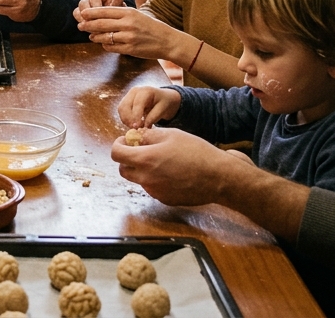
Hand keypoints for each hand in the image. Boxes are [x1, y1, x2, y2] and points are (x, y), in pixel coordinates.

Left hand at [74, 4, 184, 59]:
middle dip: (88, 25)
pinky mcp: (130, 49)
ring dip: (95, 37)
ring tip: (91, 36)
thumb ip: (121, 12)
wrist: (167, 41)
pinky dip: (105, 45)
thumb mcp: (137, 14)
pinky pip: (111, 47)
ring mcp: (129, 38)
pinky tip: (104, 43)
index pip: (105, 11)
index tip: (82, 14)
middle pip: (101, 24)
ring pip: (104, 37)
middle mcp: (128, 24)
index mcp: (129, 13)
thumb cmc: (151, 26)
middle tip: (80, 26)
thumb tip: (101, 12)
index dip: (91, 13)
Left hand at [110, 127, 249, 205]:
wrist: (218, 177)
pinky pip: (153, 188)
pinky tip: (172, 173)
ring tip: (162, 161)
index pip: (116, 154)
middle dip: (128, 159)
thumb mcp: (171, 135)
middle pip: (123, 169)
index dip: (118, 145)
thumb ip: (148, 136)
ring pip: (138, 179)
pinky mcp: (165, 199)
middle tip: (141, 150)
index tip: (126, 141)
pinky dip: (156, 180)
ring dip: (142, 170)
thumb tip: (134, 137)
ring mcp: (155, 191)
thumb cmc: (197, 152)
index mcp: (145, 159)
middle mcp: (146, 178)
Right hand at [118, 86, 181, 128]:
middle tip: (136, 129)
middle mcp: (134, 91)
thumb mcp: (163, 109)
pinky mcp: (126, 101)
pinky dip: (125, 119)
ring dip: (126, 120)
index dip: (136, 116)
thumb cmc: (164, 102)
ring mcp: (129, 95)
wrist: (163, 98)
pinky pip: (121, 111)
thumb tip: (144, 126)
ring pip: (121, 109)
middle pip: (125, 106)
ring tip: (136, 127)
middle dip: (129, 119)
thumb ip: (153, 117)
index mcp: (145, 91)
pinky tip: (134, 124)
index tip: (137, 127)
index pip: (137, 104)